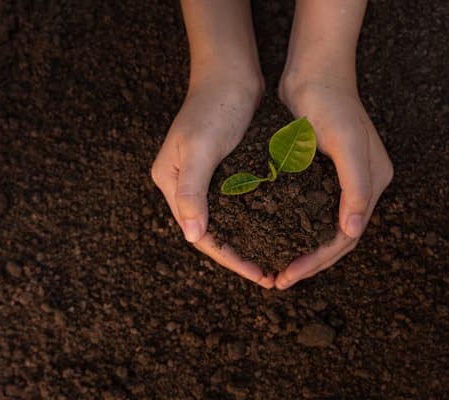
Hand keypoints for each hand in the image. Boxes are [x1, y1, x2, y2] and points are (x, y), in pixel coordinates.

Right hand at [151, 79, 273, 288]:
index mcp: (172, 183)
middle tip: (271, 276)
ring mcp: (205, 179)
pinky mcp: (225, 171)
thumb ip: (193, 191)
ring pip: (228, 222)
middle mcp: (185, 186)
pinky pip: (239, 205)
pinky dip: (256, 221)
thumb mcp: (200, 148)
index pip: (200, 234)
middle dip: (241, 257)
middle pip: (213, 233)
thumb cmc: (214, 107)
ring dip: (250, 242)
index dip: (230, 258)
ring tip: (275, 261)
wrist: (230, 74)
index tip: (259, 275)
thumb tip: (193, 236)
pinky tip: (276, 232)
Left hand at [274, 82, 392, 288]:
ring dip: (303, 249)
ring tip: (278, 268)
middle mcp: (360, 187)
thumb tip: (352, 233)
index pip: (347, 235)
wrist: (315, 72)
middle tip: (281, 280)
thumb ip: (356, 189)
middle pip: (336, 237)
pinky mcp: (320, 173)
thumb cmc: (332, 105)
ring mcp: (341, 180)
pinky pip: (310, 209)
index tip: (290, 274)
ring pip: (321, 227)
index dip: (320, 259)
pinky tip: (275, 237)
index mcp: (374, 184)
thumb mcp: (348, 145)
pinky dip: (295, 227)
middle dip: (310, 262)